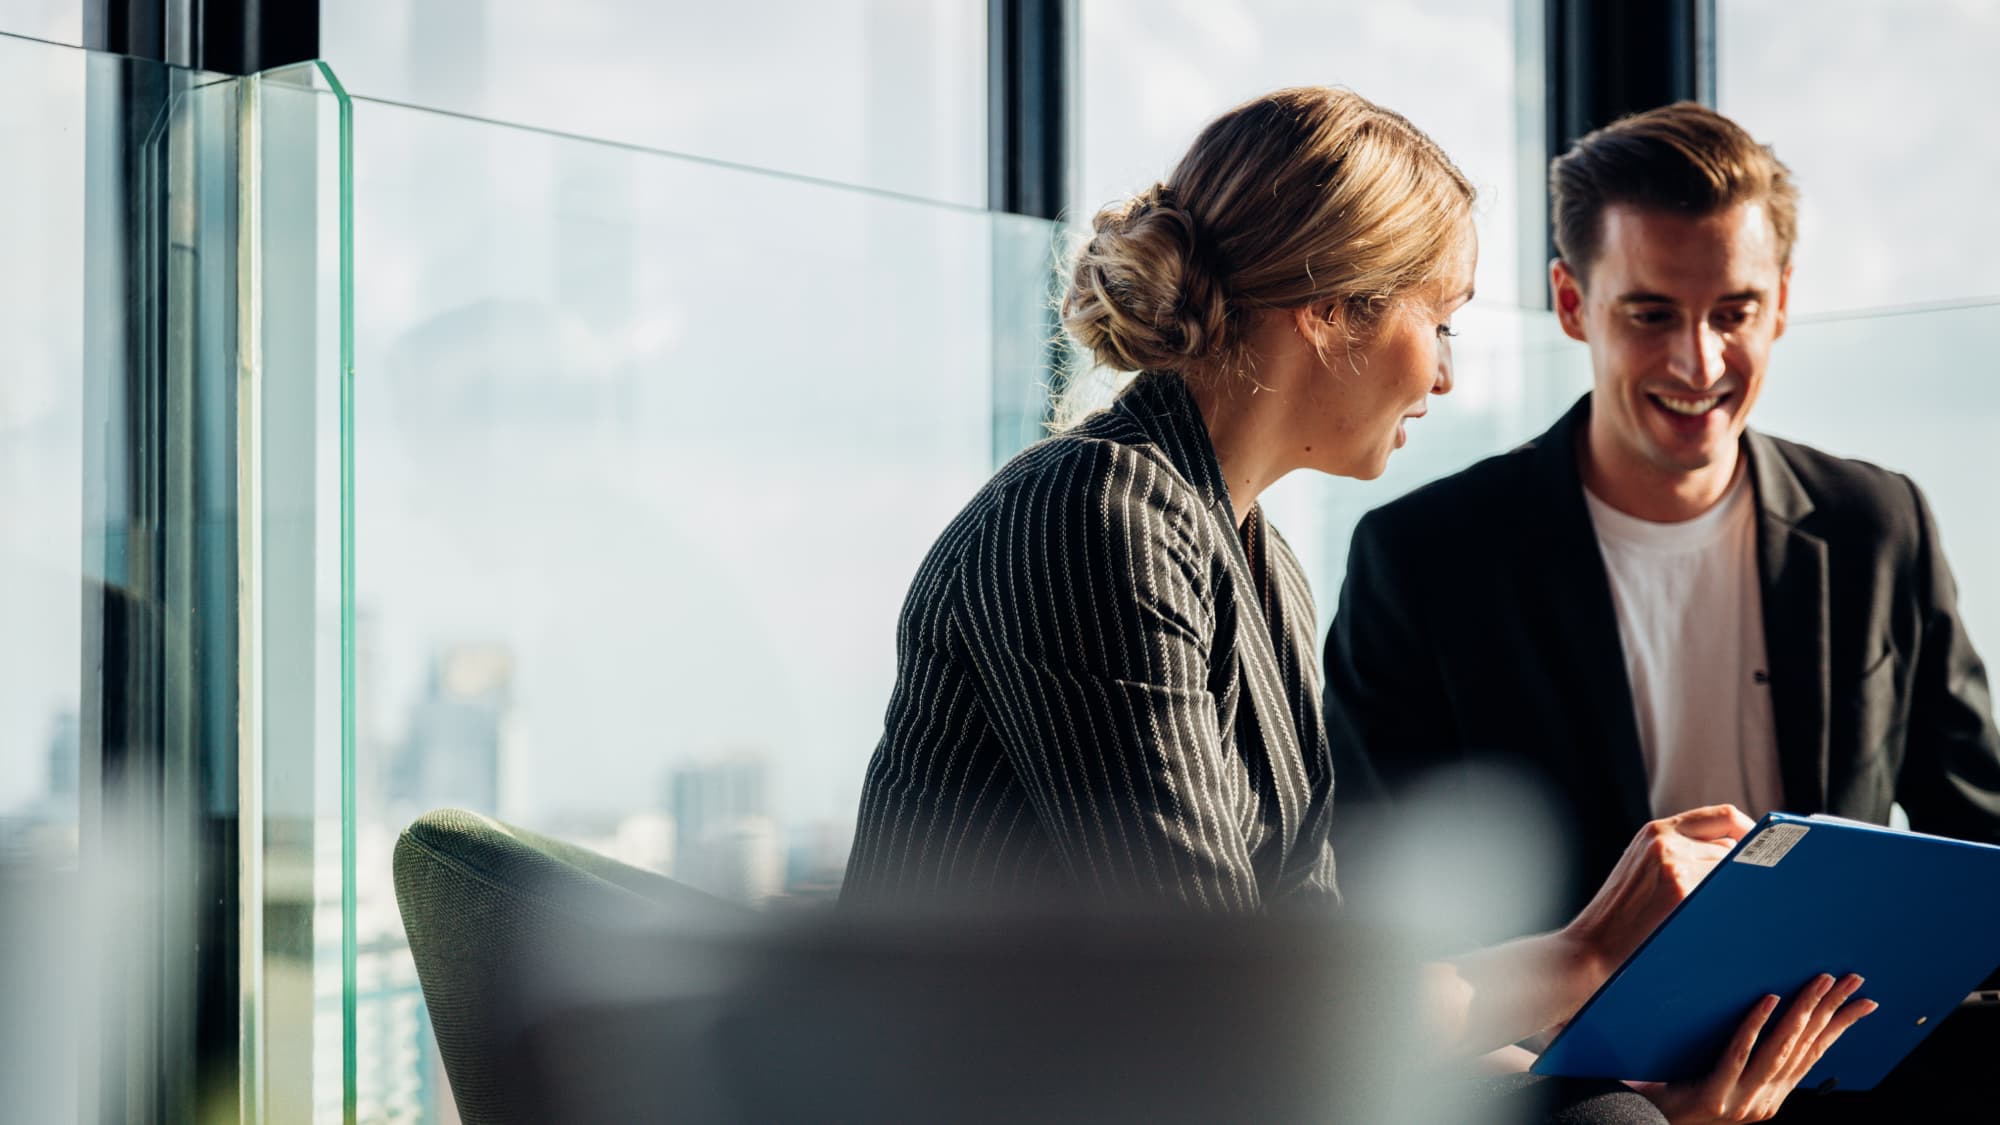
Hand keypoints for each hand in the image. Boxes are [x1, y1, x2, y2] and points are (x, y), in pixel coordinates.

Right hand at [1564, 805, 1756, 976]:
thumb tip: (1737, 855)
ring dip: (1736, 893)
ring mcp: (1673, 863)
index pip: (1722, 816)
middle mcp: (1664, 839)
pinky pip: (1725, 893)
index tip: (1766, 852)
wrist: (1592, 949)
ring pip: (1732, 871)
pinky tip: (1717, 924)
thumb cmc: (1621, 917)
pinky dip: (1729, 908)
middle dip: (1745, 871)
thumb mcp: (1642, 869)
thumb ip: (1679, 853)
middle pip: (1734, 846)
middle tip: (1747, 894)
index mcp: (1655, 830)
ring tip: (1720, 915)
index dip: (1750, 832)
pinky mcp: (1680, 890)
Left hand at [1630, 973, 1877, 1122]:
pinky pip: (1737, 1053)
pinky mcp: (1714, 1095)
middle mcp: (1763, 1100)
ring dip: (1802, 1011)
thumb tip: (1768, 1006)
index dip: (1840, 1026)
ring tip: (1820, 981)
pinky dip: (1754, 1025)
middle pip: (1804, 1048)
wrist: (1639, 1123)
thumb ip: (1745, 1053)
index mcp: (1770, 1094)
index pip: (1814, 1054)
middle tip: (1852, 978)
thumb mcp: (1720, 1075)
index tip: (1864, 1000)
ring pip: (1779, 1049)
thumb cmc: (1675, 1092)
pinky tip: (1768, 998)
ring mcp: (1740, 1100)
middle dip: (1831, 1011)